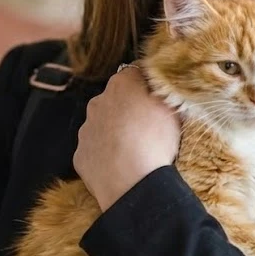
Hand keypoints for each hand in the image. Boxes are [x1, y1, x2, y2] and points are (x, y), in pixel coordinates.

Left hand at [73, 66, 179, 210]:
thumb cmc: (155, 140)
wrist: (131, 181)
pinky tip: (122, 167)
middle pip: (117, 100)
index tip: (160, 101)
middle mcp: (98, 101)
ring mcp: (87, 129)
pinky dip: (107, 156)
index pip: (135, 74)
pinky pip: (96, 150)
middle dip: (130, 110)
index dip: (148, 86)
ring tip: (136, 152)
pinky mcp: (81, 154)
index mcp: (122, 84)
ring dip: (117, 133)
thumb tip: (163, 88)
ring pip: (104, 125)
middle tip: (150, 129)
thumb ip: (165, 93)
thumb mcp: (173, 109)